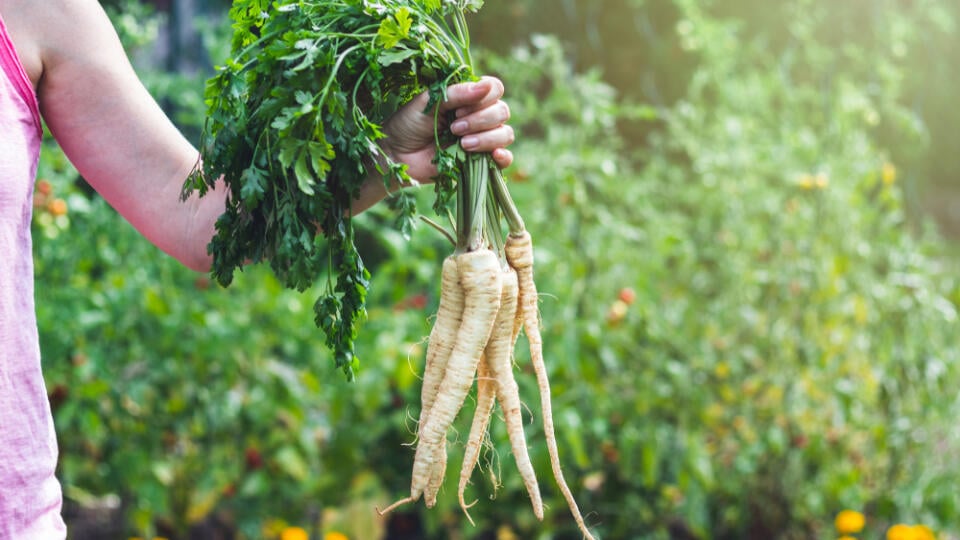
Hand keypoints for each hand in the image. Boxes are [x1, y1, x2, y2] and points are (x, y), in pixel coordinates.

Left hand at [381, 76, 514, 181]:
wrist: (396, 156)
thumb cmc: (408, 124)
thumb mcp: (429, 102)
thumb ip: (457, 94)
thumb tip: (487, 86)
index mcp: (468, 98)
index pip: (494, 89)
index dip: (484, 98)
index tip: (459, 109)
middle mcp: (478, 116)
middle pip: (502, 111)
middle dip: (481, 120)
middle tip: (454, 128)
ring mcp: (481, 139)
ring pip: (505, 133)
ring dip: (487, 138)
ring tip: (463, 144)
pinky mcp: (480, 162)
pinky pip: (505, 159)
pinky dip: (504, 157)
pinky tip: (493, 156)